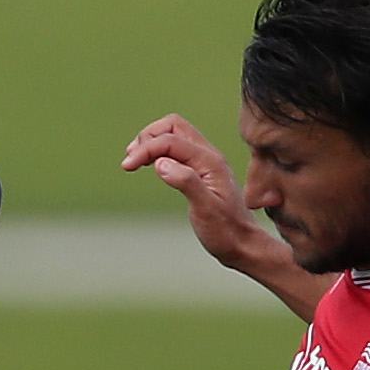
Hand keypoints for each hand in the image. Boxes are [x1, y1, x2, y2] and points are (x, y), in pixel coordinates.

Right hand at [122, 115, 284, 272]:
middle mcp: (208, 155)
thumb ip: (186, 182)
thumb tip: (160, 163)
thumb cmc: (225, 230)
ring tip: (135, 160)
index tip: (127, 166)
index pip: (170, 140)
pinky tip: (151, 166)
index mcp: (209, 161)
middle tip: (132, 159)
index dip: (146, 149)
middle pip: (173, 126)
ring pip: (174, 134)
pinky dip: (159, 151)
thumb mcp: (205, 209)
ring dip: (152, 141)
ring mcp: (205, 162)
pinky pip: (177, 148)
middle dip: (148, 137)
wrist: (242, 243)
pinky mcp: (200, 170)